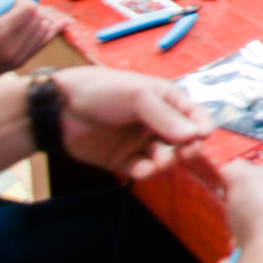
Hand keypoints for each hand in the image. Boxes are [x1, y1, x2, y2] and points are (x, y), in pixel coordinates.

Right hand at [0, 0, 63, 89]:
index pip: (27, 8)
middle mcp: (11, 47)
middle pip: (38, 16)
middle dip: (30, 6)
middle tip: (17, 5)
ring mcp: (19, 56)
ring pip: (45, 27)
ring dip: (38, 16)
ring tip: (22, 15)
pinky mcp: (23, 61)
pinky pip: (45, 40)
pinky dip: (51, 29)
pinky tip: (61, 21)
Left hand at [53, 66, 212, 180]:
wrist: (59, 109)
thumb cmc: (103, 91)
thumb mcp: (138, 96)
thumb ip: (166, 117)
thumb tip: (197, 136)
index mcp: (164, 99)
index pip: (193, 114)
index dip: (202, 125)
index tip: (203, 136)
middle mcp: (156, 121)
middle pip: (183, 139)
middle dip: (187, 147)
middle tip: (186, 153)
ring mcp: (140, 141)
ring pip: (165, 156)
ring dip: (167, 160)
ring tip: (160, 161)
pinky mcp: (124, 160)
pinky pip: (143, 169)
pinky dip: (147, 171)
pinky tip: (143, 169)